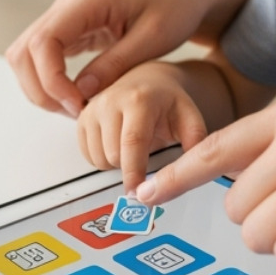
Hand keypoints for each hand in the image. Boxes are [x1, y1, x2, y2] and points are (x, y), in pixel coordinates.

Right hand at [6, 0, 256, 117]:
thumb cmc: (176, 9)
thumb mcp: (153, 39)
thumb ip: (116, 64)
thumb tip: (79, 92)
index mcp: (88, 0)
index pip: (44, 43)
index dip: (52, 80)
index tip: (77, 105)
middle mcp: (68, 3)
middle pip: (24, 51)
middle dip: (41, 89)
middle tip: (75, 112)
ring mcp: (65, 14)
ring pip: (27, 56)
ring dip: (42, 87)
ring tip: (77, 108)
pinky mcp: (71, 27)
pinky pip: (43, 56)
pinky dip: (51, 80)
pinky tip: (77, 96)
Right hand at [78, 63, 208, 191]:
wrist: (147, 81)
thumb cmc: (168, 102)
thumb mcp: (189, 117)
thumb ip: (194, 142)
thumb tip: (193, 171)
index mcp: (140, 100)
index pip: (133, 142)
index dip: (134, 171)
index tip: (138, 193)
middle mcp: (111, 101)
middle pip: (114, 155)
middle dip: (131, 167)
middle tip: (147, 156)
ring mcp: (92, 109)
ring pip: (99, 159)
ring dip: (117, 163)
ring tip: (134, 147)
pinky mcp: (81, 118)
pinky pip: (88, 156)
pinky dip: (104, 158)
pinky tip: (118, 144)